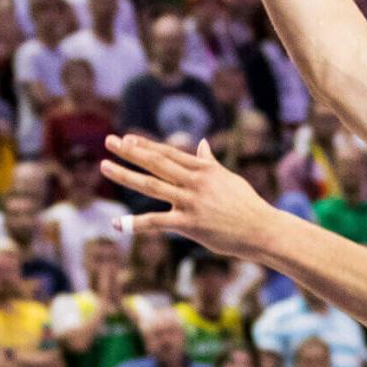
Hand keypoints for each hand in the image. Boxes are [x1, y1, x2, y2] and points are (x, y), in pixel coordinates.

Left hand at [101, 133, 280, 260]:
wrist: (261, 229)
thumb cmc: (246, 204)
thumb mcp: (228, 178)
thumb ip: (210, 162)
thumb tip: (202, 144)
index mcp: (204, 169)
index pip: (168, 153)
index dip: (146, 145)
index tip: (127, 138)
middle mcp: (195, 181)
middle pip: (156, 163)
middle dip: (130, 151)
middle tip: (109, 141)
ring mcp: (191, 202)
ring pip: (151, 185)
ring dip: (125, 175)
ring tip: (105, 166)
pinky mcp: (189, 224)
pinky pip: (157, 222)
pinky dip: (135, 223)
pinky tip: (116, 224)